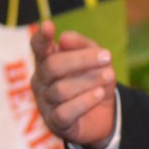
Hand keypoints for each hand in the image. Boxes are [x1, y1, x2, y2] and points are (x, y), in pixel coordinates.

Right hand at [30, 20, 116, 148]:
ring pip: (61, 90)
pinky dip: (85, 102)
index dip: (41, 37)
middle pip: (52, 65)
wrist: (103, 113)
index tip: (48, 26)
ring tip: (109, 76)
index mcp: (46, 60)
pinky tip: (99, 94)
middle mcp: (40, 80)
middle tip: (108, 57)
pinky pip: (66, 112)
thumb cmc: (92, 78)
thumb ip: (81, 45)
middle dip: (81, 60)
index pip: (38, 46)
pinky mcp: (54, 122)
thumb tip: (63, 39)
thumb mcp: (93, 57)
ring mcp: (44, 102)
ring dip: (89, 81)